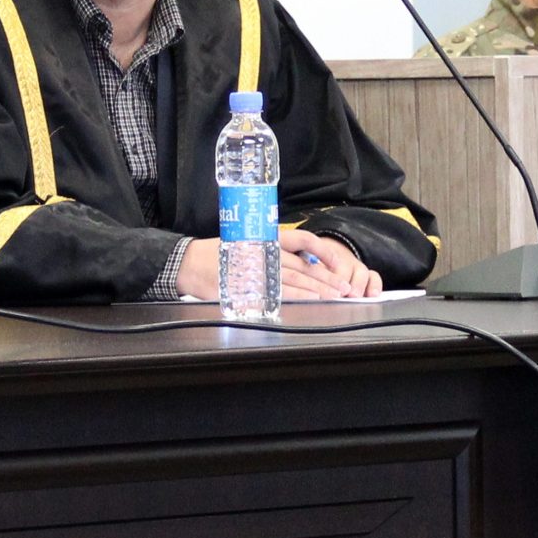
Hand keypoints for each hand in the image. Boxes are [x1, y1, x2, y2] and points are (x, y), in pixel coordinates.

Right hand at [173, 232, 383, 301]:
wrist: (192, 263)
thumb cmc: (222, 254)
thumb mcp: (251, 244)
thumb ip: (275, 252)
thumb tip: (303, 264)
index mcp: (269, 237)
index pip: (304, 241)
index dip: (324, 252)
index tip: (340, 262)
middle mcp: (268, 250)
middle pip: (305, 264)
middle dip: (328, 277)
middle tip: (345, 287)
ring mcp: (261, 268)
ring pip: (297, 278)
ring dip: (319, 288)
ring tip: (335, 296)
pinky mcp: (253, 285)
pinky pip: (281, 291)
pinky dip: (299, 296)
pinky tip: (312, 300)